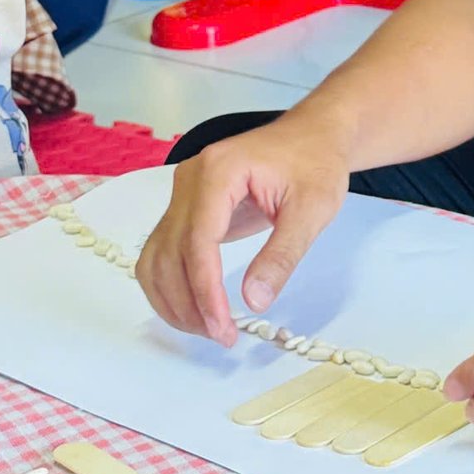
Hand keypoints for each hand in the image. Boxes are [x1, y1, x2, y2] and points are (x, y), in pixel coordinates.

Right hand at [136, 114, 351, 343]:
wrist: (312, 136)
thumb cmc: (316, 164)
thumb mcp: (313, 209)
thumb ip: (282, 254)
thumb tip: (253, 301)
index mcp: (219, 171)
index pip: (198, 240)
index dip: (205, 290)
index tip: (223, 326)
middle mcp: (189, 179)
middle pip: (171, 253)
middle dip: (190, 303)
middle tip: (221, 337)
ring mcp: (182, 192)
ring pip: (156, 257)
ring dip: (173, 300)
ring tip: (208, 329)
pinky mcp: (184, 207)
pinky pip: (162, 251)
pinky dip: (169, 285)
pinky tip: (192, 309)